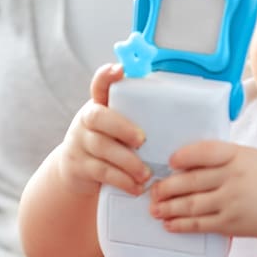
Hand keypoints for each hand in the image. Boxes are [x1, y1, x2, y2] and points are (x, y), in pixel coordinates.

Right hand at [57, 63, 150, 196]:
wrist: (76, 171)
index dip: (106, 76)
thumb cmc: (110, 143)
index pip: (99, 84)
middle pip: (98, 117)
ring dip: (128, 162)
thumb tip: (180, 115)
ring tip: (146, 174)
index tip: (119, 69)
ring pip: (102, 147)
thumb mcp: (116, 126)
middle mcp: (86, 120)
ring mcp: (79, 143)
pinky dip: (122, 180)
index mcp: (99, 105)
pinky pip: (101, 172)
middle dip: (122, 127)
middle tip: (142, 140)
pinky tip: (136, 186)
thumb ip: (136, 117)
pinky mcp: (78, 166)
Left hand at [150, 141, 256, 238]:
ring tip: (155, 208)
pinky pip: (200, 224)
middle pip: (191, 181)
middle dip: (166, 187)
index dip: (183, 156)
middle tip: (153, 190)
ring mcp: (231, 202)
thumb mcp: (250, 156)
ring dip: (168, 208)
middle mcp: (233, 178)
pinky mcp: (230, 224)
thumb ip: (222, 155)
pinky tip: (169, 224)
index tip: (170, 161)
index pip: (205, 152)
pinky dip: (181, 225)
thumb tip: (186, 158)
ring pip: (191, 205)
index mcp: (238, 156)